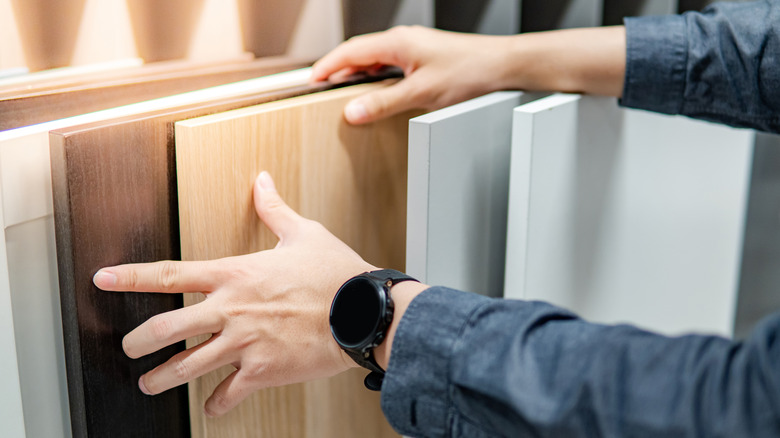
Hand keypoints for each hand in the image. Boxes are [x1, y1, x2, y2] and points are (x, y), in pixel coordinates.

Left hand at [93, 172, 372, 416]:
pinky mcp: (262, 370)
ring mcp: (244, 343)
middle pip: (164, 330)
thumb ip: (274, 209)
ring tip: (150, 385)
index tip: (103, 279)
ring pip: (186, 367)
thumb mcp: (303, 233)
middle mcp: (231, 310)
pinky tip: (212, 406)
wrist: (363, 312)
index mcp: (235, 275)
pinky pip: (228, 393)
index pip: (170, 275)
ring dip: (162, 379)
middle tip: (128, 349)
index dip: (130, 277)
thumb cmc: (336, 273)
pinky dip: (216, 404)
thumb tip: (262, 181)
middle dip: (137, 343)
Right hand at [312, 25, 625, 124]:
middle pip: (360, 53)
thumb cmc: (470, 72)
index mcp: (398, 43)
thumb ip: (384, 104)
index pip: (351, 51)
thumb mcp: (422, 94)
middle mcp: (404, 41)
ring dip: (357, 74)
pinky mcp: (425, 57)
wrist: (503, 66)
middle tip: (321, 88)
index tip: (311, 80)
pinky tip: (378, 91)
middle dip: (338, 70)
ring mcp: (415, 48)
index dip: (328, 66)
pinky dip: (376, 77)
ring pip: (375, 58)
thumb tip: (353, 112)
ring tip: (344, 92)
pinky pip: (390, 64)